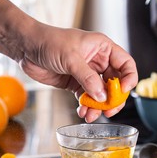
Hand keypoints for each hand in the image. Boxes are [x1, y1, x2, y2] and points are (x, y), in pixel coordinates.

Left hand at [20, 26, 137, 121]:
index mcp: (103, 48)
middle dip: (113, 98)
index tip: (122, 91)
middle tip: (109, 111)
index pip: (125, 64)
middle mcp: (98, 62)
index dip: (128, 78)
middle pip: (115, 83)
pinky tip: (82, 112)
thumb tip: (102, 96)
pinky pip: (86, 98)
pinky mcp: (76, 84)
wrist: (27, 48)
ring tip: (91, 115)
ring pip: (101, 94)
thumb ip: (88, 78)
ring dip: (98, 106)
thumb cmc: (49, 42)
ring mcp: (87, 74)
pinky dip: (86, 107)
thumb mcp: (71, 58)